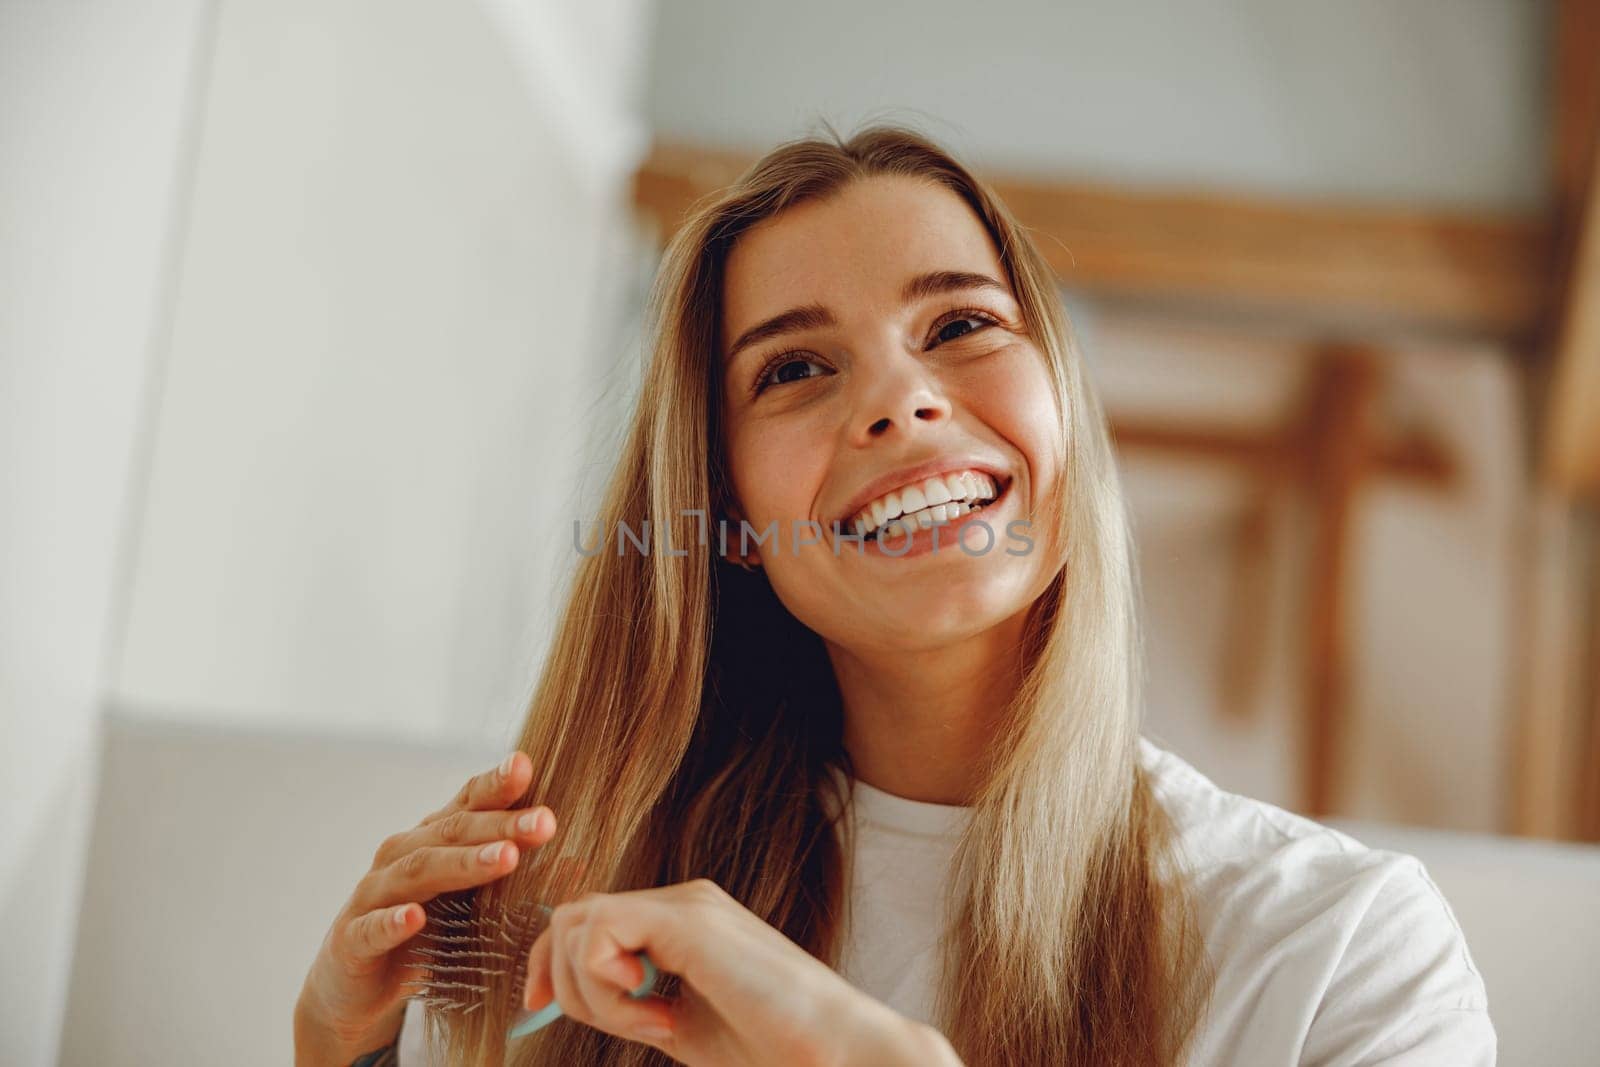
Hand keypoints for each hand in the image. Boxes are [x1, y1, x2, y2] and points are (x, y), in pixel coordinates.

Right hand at [294, 751, 556, 1065]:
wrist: (359, 991)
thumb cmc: (427, 937)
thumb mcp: (471, 904)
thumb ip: (510, 878)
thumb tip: (577, 863)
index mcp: (433, 839)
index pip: (466, 803)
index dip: (495, 785)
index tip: (528, 766)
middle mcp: (401, 855)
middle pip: (452, 832)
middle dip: (501, 825)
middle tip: (545, 823)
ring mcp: (373, 895)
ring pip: (418, 870)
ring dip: (462, 863)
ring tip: (504, 859)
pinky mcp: (351, 940)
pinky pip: (371, 928)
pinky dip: (392, 921)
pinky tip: (414, 917)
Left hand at [522, 873, 960, 1066]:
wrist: (834, 1052)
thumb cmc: (769, 1047)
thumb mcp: (681, 1022)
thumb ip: (637, 999)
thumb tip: (570, 997)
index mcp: (682, 921)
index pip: (584, 919)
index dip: (546, 963)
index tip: (535, 1009)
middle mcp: (683, 901)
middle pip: (570, 917)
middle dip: (565, 982)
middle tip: (631, 1028)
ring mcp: (688, 905)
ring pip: (578, 925)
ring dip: (595, 993)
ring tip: (653, 1026)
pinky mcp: (691, 923)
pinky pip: (601, 934)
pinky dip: (608, 986)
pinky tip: (658, 1016)